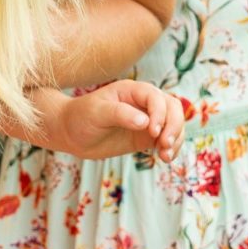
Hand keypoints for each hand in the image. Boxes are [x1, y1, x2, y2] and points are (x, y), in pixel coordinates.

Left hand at [50, 80, 185, 162]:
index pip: (157, 98)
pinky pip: (168, 139)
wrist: (71, 133)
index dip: (160, 114)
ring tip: (165, 156)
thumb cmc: (80, 117)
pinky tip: (165, 158)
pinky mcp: (146, 136)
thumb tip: (145, 121)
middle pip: (173, 108)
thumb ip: (120, 114)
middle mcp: (143, 102)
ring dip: (176, 139)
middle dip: (174, 126)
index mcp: (132, 90)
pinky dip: (172, 148)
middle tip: (164, 145)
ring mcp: (147, 119)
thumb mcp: (96, 113)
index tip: (152, 132)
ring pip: (175, 124)